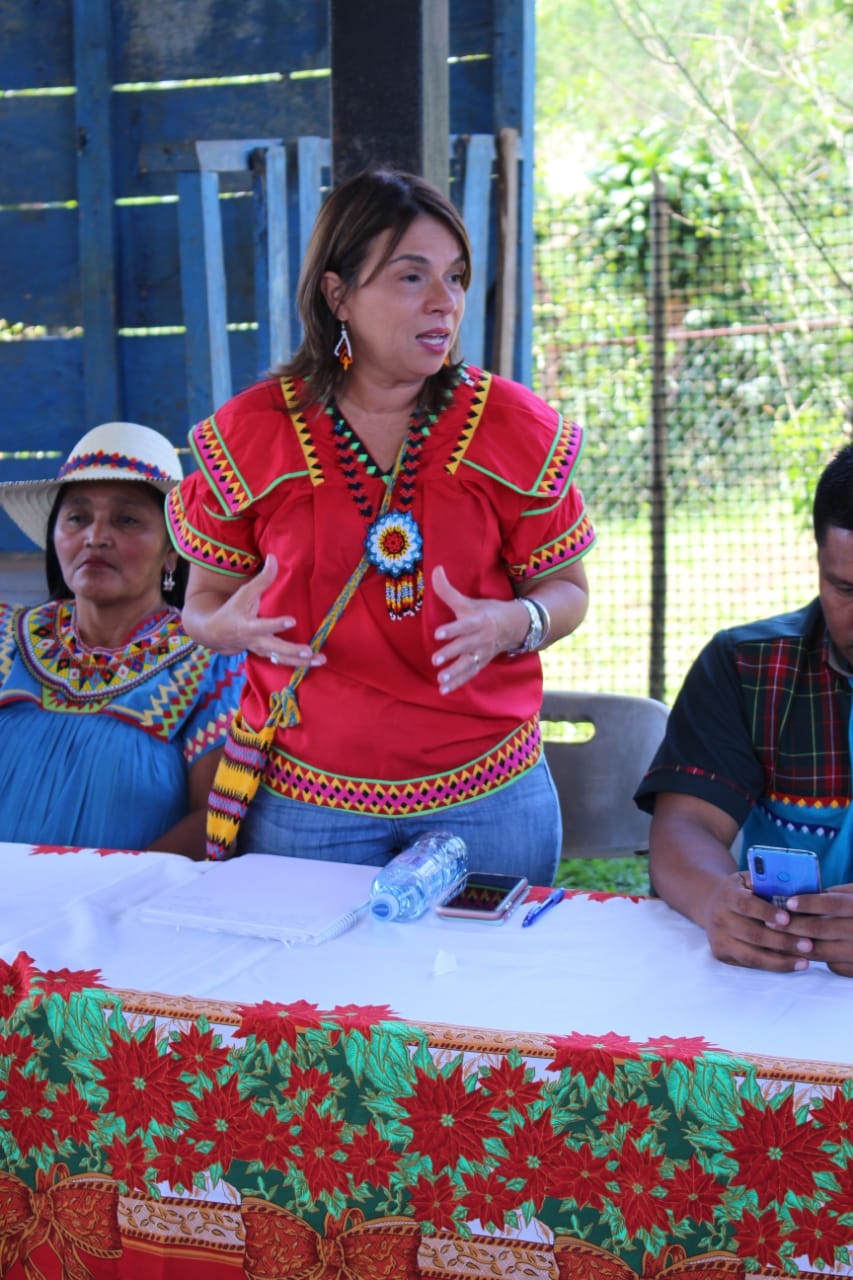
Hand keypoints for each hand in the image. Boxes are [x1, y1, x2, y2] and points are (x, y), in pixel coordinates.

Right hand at [207, 555, 324, 668]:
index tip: (292, 621)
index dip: (276, 624)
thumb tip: (273, 558)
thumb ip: (262, 579)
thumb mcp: (244, 593)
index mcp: (247, 626)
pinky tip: (316, 662)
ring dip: (301, 662)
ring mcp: (262, 651)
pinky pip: (284, 662)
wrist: (216, 634)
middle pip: (275, 649)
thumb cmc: (233, 610)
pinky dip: (299, 665)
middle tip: (309, 651)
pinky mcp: (268, 656)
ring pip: (282, 660)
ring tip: (320, 660)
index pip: (263, 626)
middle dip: (292, 651)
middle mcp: (255, 642)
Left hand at [430, 565, 520, 693]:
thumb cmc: (488, 611)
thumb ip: (448, 589)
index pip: (464, 625)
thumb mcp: (470, 600)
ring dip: (455, 673)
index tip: (438, 634)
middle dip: (451, 653)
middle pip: (465, 646)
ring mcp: (482, 652)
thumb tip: (435, 569)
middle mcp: (481, 638)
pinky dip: (458, 683)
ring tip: (441, 679)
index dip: (452, 629)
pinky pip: (470, 674)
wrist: (517, 625)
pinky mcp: (482, 662)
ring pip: (468, 664)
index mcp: (478, 620)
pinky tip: (443, 689)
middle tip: (435, 660)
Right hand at [701, 871, 818, 972]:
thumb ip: (769, 883)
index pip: (746, 904)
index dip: (766, 912)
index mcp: (727, 894)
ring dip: (780, 960)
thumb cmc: (743, 891)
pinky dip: (772, 966)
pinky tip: (792, 964)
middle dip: (782, 941)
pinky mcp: (721, 954)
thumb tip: (801, 891)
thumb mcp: (751, 880)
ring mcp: (718, 938)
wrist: (713, 905)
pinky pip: (750, 964)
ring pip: (752, 955)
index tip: (788, 919)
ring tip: (805, 961)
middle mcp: (719, 917)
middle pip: (752, 934)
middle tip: (808, 944)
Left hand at [768, 884, 852, 976]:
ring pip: (820, 951)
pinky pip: (830, 965)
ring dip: (795, 945)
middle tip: (770, 922)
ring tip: (776, 937)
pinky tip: (795, 951)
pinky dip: (811, 958)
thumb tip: (800, 894)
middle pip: (820, 929)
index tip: (788, 902)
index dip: (809, 902)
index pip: (832, 903)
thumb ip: (834, 896)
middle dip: (792, 926)